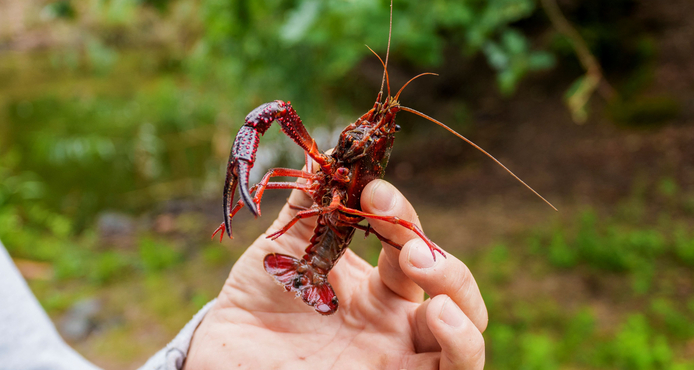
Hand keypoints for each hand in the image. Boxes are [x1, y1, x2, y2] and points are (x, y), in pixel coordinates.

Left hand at [185, 179, 486, 368]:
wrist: (226, 355)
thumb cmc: (255, 304)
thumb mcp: (283, 246)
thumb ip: (311, 201)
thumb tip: (330, 147)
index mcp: (375, 285)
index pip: (408, 240)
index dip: (398, 212)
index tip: (370, 190)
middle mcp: (394, 320)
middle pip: (449, 282)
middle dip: (434, 252)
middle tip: (402, 240)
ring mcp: (398, 354)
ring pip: (468, 326)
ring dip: (457, 287)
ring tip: (420, 262)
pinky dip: (463, 342)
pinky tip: (441, 314)